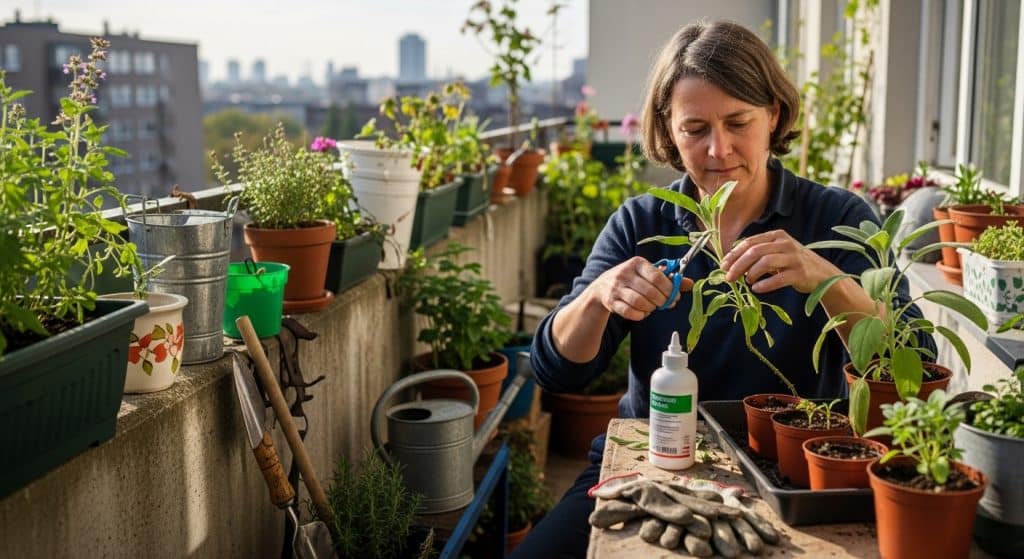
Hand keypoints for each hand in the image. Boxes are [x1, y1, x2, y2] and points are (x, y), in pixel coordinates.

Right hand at [589, 256, 692, 320]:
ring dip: (651, 308)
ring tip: (653, 307)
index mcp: (636, 263)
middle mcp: (624, 273)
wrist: (602, 288)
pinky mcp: (611, 302)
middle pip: (650, 292)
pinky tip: (642, 312)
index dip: (669, 289)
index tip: (675, 295)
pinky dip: (640, 315)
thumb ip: (668, 279)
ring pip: (640, 302)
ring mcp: (616, 288)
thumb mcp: (647, 274)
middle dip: (662, 301)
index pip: (657, 277)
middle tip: (666, 304)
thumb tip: (690, 283)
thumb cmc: (631, 280)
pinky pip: (629, 312)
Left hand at [720, 230, 838, 293]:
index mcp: (777, 236)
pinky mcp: (800, 273)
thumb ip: (758, 254)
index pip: (750, 242)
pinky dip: (765, 284)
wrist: (822, 274)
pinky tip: (756, 289)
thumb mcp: (776, 253)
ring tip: (746, 282)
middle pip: (755, 252)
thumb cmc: (793, 264)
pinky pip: (779, 278)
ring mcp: (794, 258)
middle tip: (729, 278)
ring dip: (751, 273)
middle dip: (738, 265)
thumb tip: (731, 262)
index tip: (723, 266)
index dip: (734, 254)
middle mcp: (785, 244)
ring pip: (765, 262)